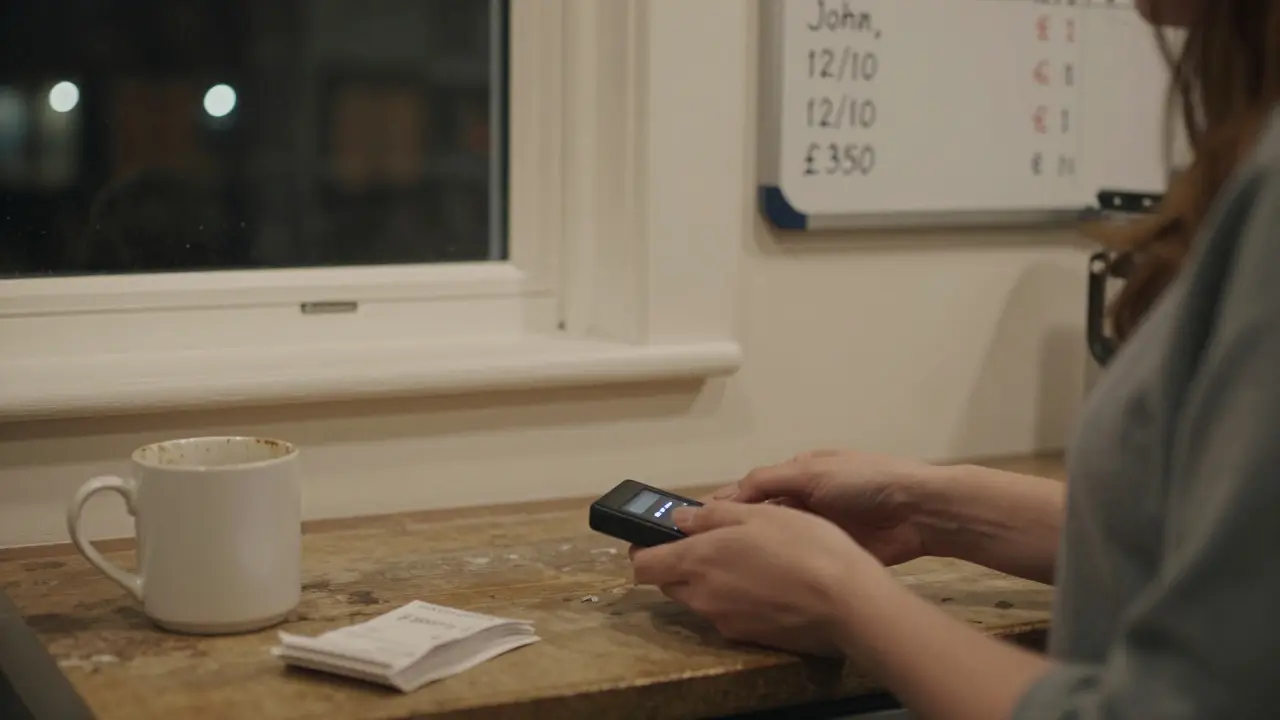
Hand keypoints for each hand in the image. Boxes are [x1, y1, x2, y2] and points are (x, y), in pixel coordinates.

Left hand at [629, 501, 889, 656]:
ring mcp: (725, 621)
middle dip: (679, 565)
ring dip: (710, 582)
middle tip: (710, 544)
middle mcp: (702, 597)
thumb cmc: (803, 546)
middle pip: (670, 584)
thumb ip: (712, 516)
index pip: (643, 566)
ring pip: (700, 600)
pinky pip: (728, 615)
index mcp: (696, 562)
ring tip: (747, 561)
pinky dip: (736, 599)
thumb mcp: (757, 515)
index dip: (644, 551)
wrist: (846, 601)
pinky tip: (767, 585)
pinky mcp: (748, 638)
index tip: (655, 538)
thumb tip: (680, 519)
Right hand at [709, 450, 940, 566]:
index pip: (752, 490)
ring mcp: (818, 530)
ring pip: (776, 542)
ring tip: (718, 568)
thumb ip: (769, 481)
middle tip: (698, 551)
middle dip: (732, 531)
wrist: (918, 511)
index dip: (724, 506)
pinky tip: (754, 580)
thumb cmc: (864, 482)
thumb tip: (726, 495)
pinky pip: (797, 559)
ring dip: (752, 552)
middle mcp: (804, 502)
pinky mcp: (832, 553)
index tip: (693, 524)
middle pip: (760, 518)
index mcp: (798, 476)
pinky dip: (777, 567)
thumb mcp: (812, 472)